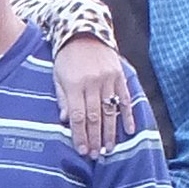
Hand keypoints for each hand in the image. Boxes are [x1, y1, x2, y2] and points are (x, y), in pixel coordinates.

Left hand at [53, 38, 135, 157]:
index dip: (80, 135)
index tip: (82, 151)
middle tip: (96, 155)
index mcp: (75, 84)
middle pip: (95, 117)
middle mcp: (93, 83)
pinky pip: (125, 98)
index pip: (78, 116)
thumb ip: (62, 98)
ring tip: (110, 149)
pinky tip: (130, 130)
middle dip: (95, 138)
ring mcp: (108, 79)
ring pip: (110, 110)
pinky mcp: (119, 76)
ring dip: (110, 132)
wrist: (84, 32)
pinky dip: (128, 115)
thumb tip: (66, 121)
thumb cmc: (67, 58)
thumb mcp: (58, 76)